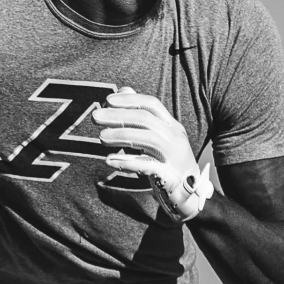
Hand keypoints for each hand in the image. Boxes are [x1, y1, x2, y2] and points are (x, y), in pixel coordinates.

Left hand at [92, 88, 214, 221]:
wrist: (188, 194)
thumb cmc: (167, 162)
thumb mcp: (156, 137)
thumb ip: (140, 116)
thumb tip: (124, 90)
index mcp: (171, 126)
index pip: (151, 105)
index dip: (130, 100)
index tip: (108, 100)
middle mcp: (175, 138)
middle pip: (146, 120)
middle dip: (119, 116)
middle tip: (96, 116)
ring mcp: (173, 156)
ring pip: (148, 139)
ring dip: (122, 135)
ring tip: (101, 137)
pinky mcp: (168, 175)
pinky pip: (146, 165)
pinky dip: (127, 161)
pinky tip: (110, 160)